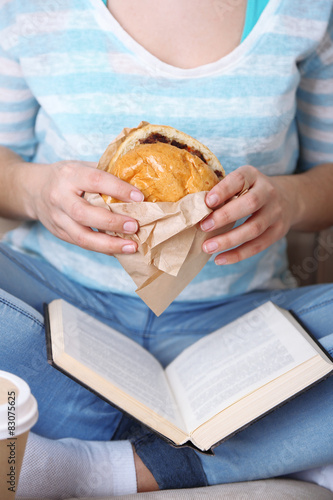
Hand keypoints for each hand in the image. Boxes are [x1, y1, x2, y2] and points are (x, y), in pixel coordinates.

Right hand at [28, 160, 143, 254]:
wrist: (34, 190)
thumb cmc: (67, 177)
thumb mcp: (82, 167)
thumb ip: (105, 173)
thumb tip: (139, 182)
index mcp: (69, 175)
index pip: (95, 180)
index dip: (118, 189)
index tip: (139, 198)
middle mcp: (59, 197)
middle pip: (84, 214)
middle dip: (112, 222)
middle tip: (135, 226)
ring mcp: (57, 218)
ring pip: (82, 236)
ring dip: (109, 244)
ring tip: (131, 246)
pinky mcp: (59, 233)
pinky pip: (82, 244)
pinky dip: (103, 249)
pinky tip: (120, 250)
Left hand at [200, 165, 300, 264]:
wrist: (288, 199)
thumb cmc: (251, 191)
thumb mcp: (241, 183)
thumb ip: (223, 192)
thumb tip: (194, 210)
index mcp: (253, 176)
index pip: (239, 179)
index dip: (224, 190)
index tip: (207, 202)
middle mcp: (268, 192)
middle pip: (249, 204)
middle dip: (224, 217)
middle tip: (203, 227)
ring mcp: (275, 213)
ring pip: (254, 229)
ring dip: (228, 240)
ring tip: (207, 248)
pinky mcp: (278, 232)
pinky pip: (258, 246)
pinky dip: (237, 255)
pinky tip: (220, 259)